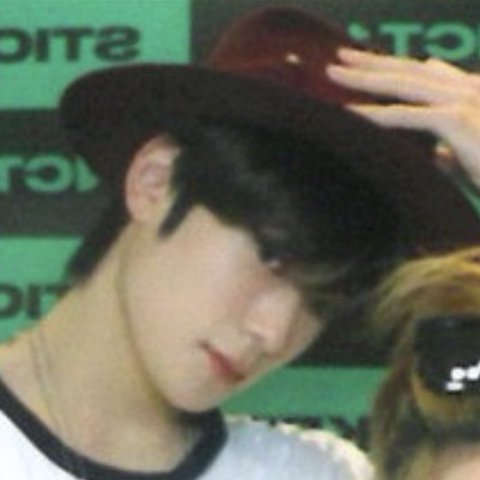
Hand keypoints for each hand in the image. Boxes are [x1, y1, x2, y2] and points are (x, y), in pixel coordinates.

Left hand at [327, 48, 479, 187]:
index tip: (366, 63)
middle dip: (372, 63)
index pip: (425, 76)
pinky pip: (408, 116)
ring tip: (334, 74)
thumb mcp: (473, 156)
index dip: (393, 68)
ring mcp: (467, 101)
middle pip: (410, 72)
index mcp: (472, 93)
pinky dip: (375, 116)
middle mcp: (469, 89)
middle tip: (339, 58)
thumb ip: (454, 147)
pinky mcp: (460, 121)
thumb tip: (437, 152)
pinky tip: (349, 113)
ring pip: (404, 86)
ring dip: (365, 78)